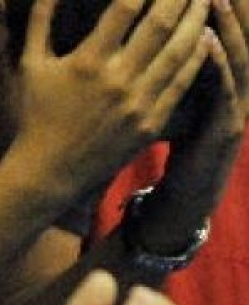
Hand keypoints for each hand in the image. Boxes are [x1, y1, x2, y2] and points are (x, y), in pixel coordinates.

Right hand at [11, 0, 213, 195]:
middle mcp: (117, 79)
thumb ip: (40, 20)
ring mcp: (137, 102)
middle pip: (160, 23)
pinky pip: (181, 82)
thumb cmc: (35, 115)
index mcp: (87, 61)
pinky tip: (204, 38)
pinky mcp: (150, 122)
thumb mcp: (30, 65)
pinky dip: (197, 56)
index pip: (125, 7)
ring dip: (196, 19)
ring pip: (179, 50)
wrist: (49, 171)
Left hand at [140, 0, 248, 248]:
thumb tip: (153, 41)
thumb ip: (179, 72)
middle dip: (236, 7)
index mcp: (228, 82)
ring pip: (240, 59)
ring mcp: (235, 110)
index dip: (228, 6)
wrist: (186, 197)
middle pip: (244, 39)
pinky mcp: (224, 131)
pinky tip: (206, 45)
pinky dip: (218, 66)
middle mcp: (238, 91)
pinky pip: (224, 92)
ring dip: (228, 28)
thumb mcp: (181, 103)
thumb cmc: (181, 148)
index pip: (230, 34)